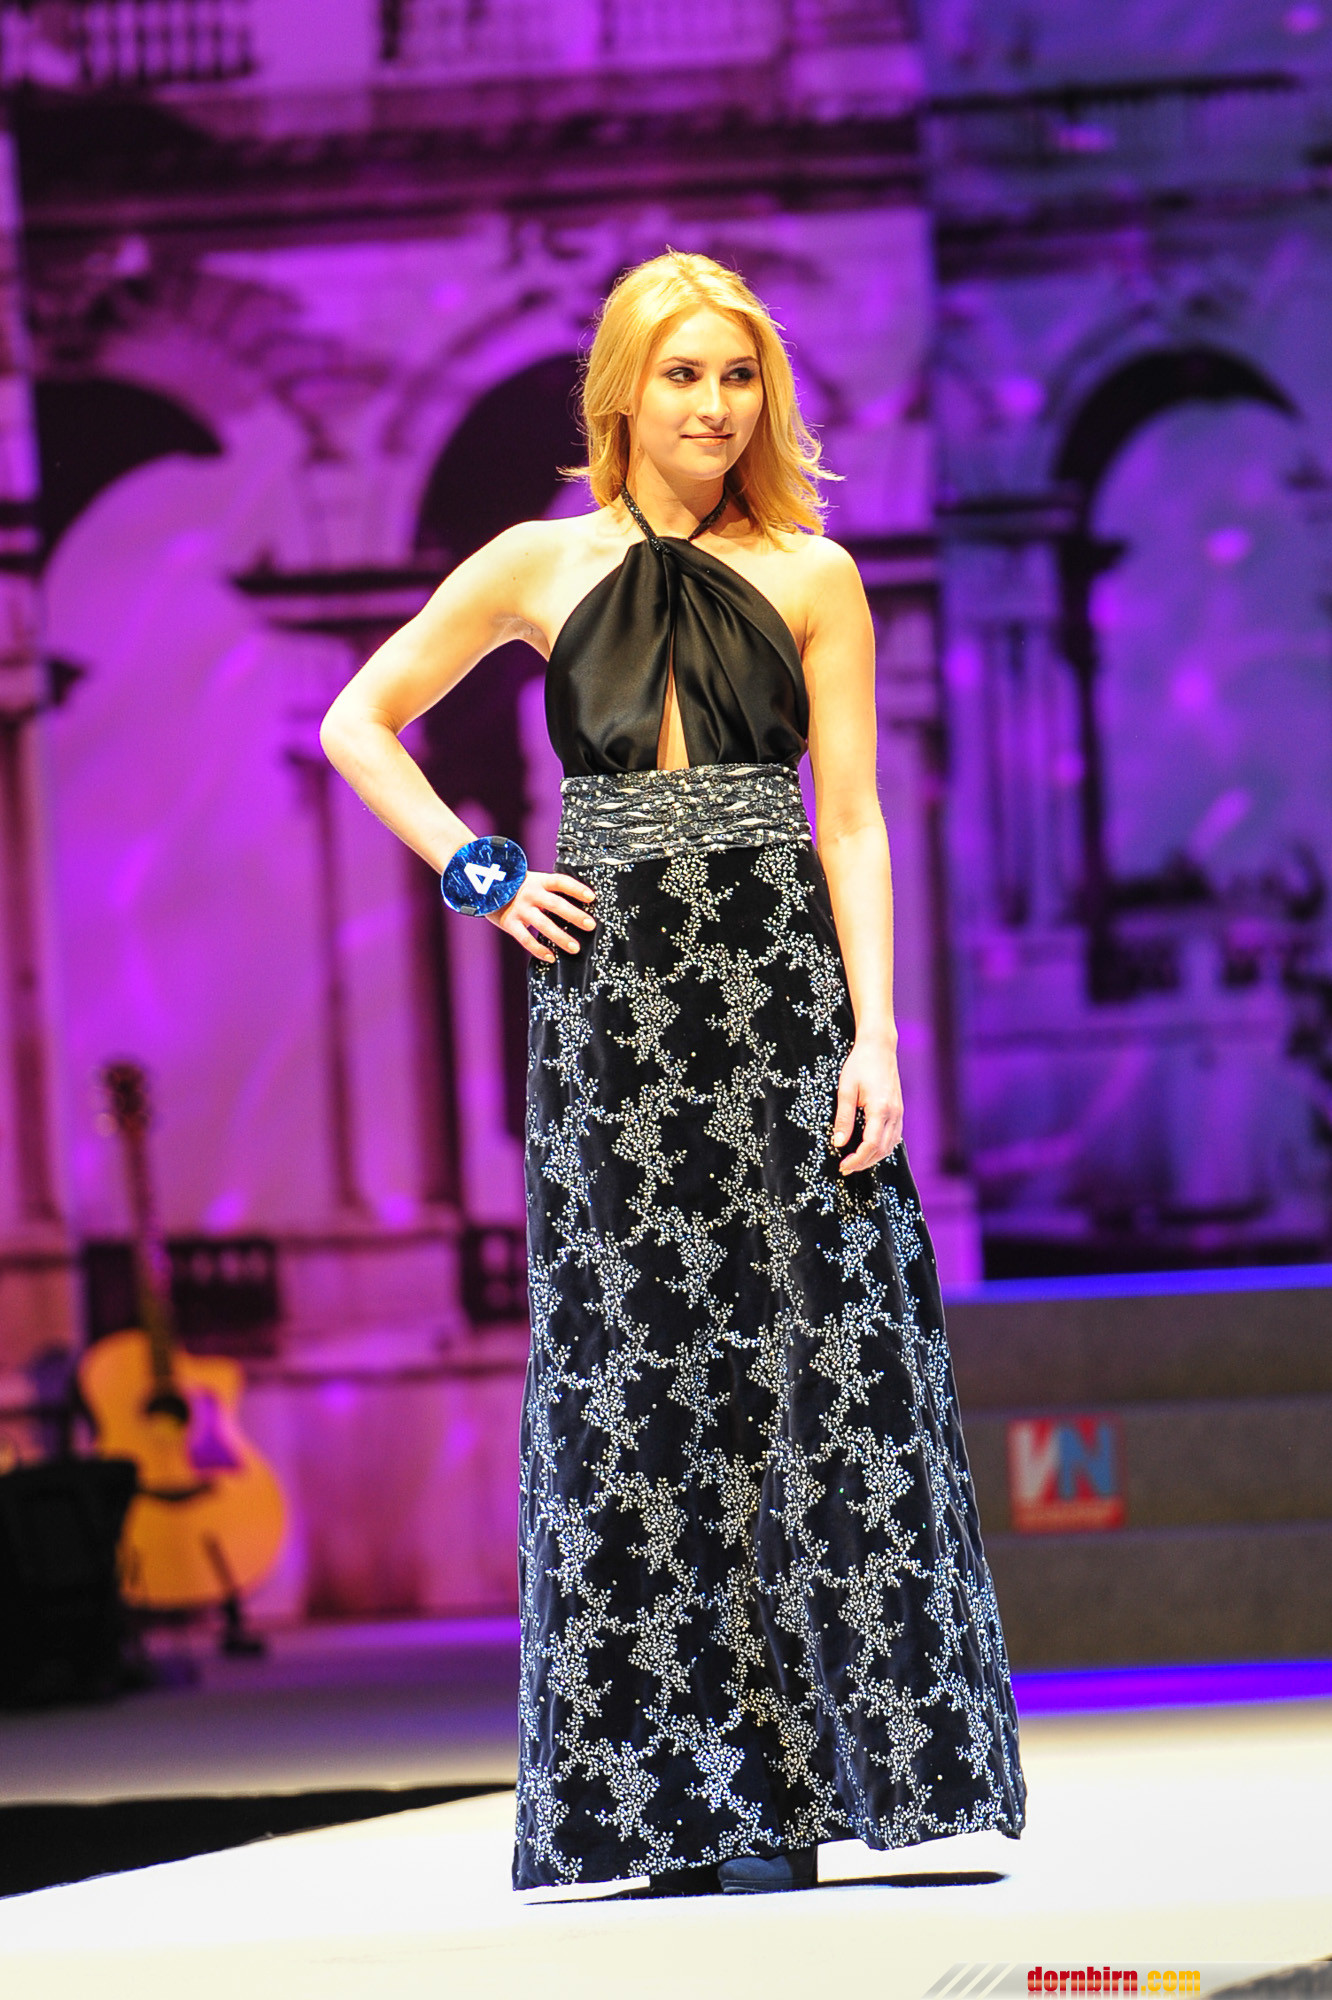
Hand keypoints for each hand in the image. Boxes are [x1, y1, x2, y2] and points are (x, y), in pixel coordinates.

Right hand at [487, 870, 595, 961]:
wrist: (485, 889)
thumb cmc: (519, 888)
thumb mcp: (534, 882)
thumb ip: (551, 891)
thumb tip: (581, 905)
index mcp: (539, 881)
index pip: (561, 882)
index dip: (577, 889)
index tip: (592, 898)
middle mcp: (530, 893)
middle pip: (556, 904)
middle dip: (574, 915)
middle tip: (591, 925)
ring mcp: (519, 909)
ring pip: (543, 924)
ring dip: (561, 937)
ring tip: (576, 948)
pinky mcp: (509, 923)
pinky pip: (526, 939)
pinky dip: (538, 949)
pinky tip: (551, 957)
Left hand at [831, 1033, 902, 1173]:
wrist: (879, 1047)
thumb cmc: (860, 1065)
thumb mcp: (845, 1090)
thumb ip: (843, 1118)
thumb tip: (838, 1142)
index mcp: (881, 1109)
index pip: (871, 1144)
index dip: (857, 1159)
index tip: (843, 1165)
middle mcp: (894, 1114)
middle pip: (882, 1149)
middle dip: (864, 1163)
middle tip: (845, 1168)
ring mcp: (899, 1113)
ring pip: (890, 1146)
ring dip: (873, 1157)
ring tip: (855, 1161)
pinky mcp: (898, 1111)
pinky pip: (893, 1137)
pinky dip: (881, 1147)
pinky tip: (869, 1149)